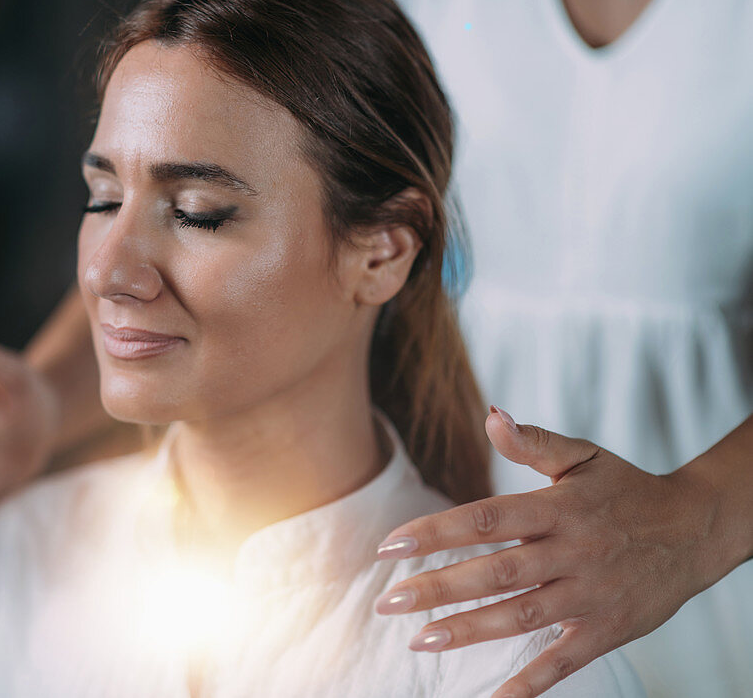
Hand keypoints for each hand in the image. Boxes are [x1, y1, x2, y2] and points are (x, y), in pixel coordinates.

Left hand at [374, 406, 718, 696]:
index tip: (389, 547)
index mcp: (557, 508)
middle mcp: (570, 552)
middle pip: (495, 572)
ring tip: (420, 639)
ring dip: (468, 630)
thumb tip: (491, 415)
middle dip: (437, 588)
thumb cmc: (626, 489)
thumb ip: (533, 442)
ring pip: (521, 615)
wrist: (697, 529)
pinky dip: (529, 683)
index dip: (435, 532)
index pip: (484, 519)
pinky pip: (563, 660)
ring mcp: (588, 594)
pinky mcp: (606, 630)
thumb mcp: (583, 457)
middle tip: (388, 603)